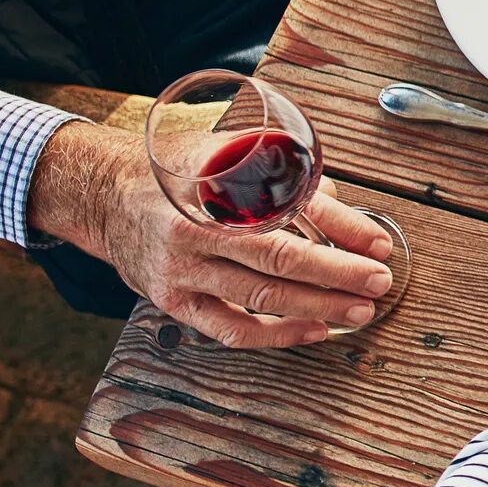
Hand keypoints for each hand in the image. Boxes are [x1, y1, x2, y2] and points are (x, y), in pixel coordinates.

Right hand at [29, 121, 396, 347]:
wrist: (107, 193)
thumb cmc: (185, 170)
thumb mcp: (236, 152)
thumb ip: (291, 179)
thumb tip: (349, 218)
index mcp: (216, 182)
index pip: (294, 208)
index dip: (345, 229)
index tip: (380, 245)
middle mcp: (195, 228)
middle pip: (280, 258)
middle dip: (339, 274)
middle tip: (379, 282)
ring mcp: (181, 269)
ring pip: (261, 297)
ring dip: (319, 306)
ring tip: (360, 310)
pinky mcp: (173, 300)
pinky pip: (231, 328)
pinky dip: (278, 334)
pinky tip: (315, 330)